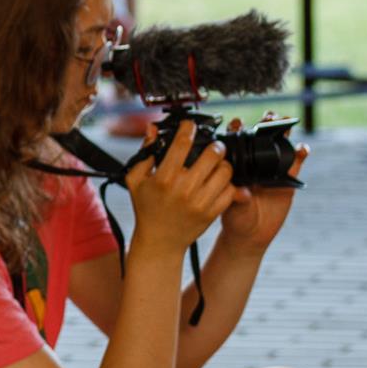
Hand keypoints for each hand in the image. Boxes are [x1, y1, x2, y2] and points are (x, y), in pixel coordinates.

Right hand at [124, 119, 236, 256]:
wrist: (159, 241)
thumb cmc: (146, 209)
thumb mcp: (136, 179)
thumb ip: (145, 152)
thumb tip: (153, 128)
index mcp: (163, 178)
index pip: (182, 143)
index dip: (189, 128)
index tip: (190, 126)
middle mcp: (183, 189)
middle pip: (212, 154)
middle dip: (214, 145)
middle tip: (211, 146)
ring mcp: (200, 202)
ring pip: (225, 171)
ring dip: (223, 163)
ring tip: (217, 164)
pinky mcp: (211, 213)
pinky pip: (230, 190)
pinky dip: (228, 183)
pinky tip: (218, 182)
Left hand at [218, 115, 307, 250]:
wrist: (251, 235)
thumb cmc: (236, 218)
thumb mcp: (233, 208)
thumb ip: (238, 198)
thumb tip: (243, 192)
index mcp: (238, 166)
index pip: (237, 142)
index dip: (237, 129)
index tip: (236, 121)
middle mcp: (255, 164)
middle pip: (261, 138)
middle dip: (265, 123)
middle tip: (269, 115)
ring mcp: (272, 170)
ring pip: (280, 146)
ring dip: (284, 132)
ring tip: (287, 121)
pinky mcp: (288, 179)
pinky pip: (296, 163)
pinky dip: (300, 154)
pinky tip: (302, 149)